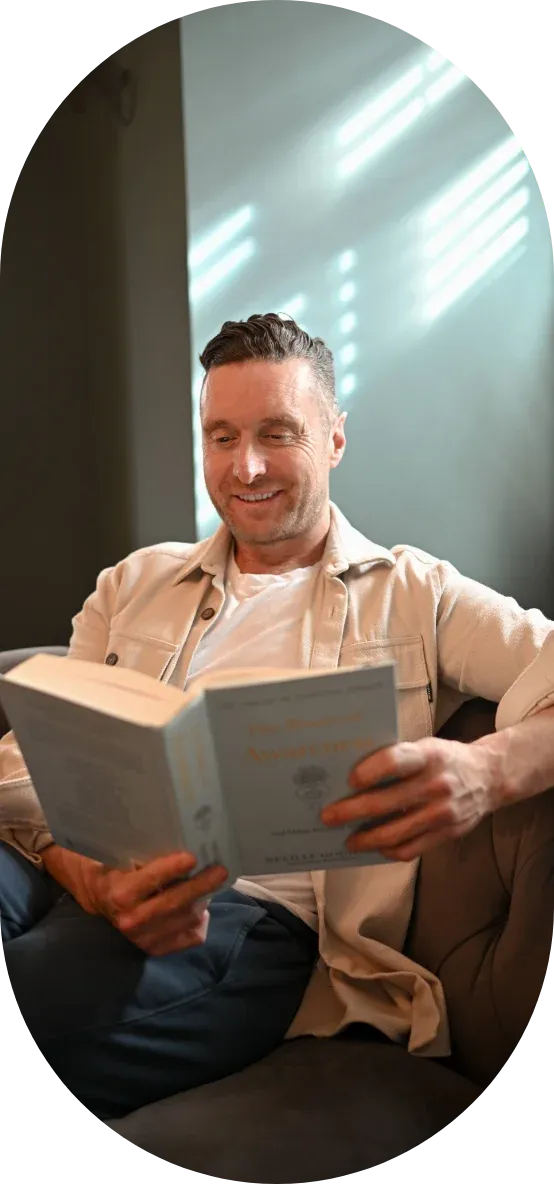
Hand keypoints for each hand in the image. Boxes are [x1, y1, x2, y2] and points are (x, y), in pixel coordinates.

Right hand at [76, 850, 228, 954]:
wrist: (98, 898)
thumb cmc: (115, 868)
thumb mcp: (122, 856)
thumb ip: (147, 855)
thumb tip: (182, 842)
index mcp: (120, 894)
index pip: (151, 880)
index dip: (172, 869)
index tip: (192, 857)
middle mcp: (131, 920)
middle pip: (174, 903)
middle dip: (200, 886)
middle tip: (220, 870)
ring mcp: (144, 939)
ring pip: (186, 920)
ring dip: (203, 901)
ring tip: (211, 883)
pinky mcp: (155, 950)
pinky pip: (191, 938)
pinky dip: (200, 922)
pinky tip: (201, 908)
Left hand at [320, 737, 501, 860]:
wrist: (490, 777)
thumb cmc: (446, 759)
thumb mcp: (426, 747)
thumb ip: (398, 759)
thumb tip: (353, 778)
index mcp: (429, 756)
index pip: (395, 761)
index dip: (370, 771)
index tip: (349, 780)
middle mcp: (437, 784)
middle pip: (386, 802)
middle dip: (351, 811)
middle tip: (328, 816)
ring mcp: (443, 813)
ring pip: (395, 832)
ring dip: (366, 838)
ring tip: (348, 839)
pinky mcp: (447, 834)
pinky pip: (411, 849)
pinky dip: (389, 850)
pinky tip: (376, 846)